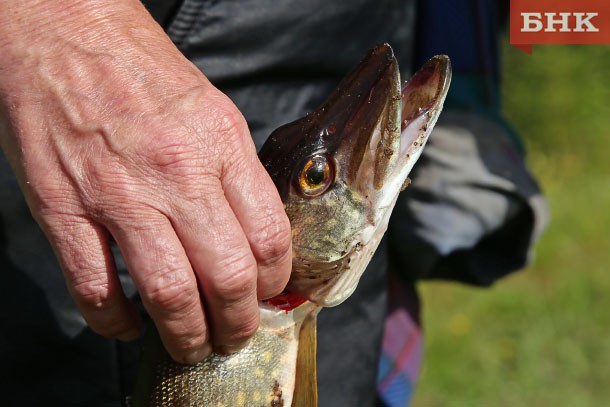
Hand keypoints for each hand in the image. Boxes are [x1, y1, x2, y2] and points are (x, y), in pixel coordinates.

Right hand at [0, 0, 291, 362]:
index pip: (269, 236)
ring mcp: (118, 193)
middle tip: (235, 335)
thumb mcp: (211, 109)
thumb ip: (234, 172)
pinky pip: (95, 288)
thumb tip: (252, 232)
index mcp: (221, 144)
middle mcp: (177, 173)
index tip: (268, 294)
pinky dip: (113, 322)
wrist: (62, 29)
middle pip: (227, 276)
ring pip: (168, 293)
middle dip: (238, 323)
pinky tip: (125, 326)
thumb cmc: (140, 68)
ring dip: (185, 334)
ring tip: (191, 345)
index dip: (275, 281)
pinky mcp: (63, 206)